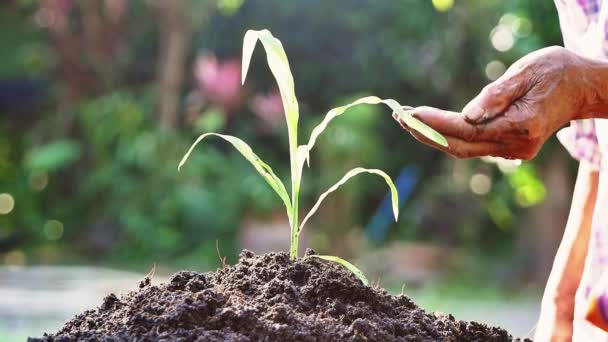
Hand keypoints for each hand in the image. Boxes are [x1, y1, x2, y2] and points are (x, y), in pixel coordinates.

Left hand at [394, 46, 599, 159]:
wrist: (582, 89)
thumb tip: (467, 115)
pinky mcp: (510, 149)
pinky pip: (473, 146)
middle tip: (399, 117)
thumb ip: (497, 94)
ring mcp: (513, 152)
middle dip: (426, 133)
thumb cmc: (556, 72)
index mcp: (521, 127)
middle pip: (459, 146)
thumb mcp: (528, 72)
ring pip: (464, 148)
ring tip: (407, 119)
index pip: (466, 130)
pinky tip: (430, 126)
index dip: (435, 123)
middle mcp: (516, 146)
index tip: (409, 113)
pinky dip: (450, 136)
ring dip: (434, 135)